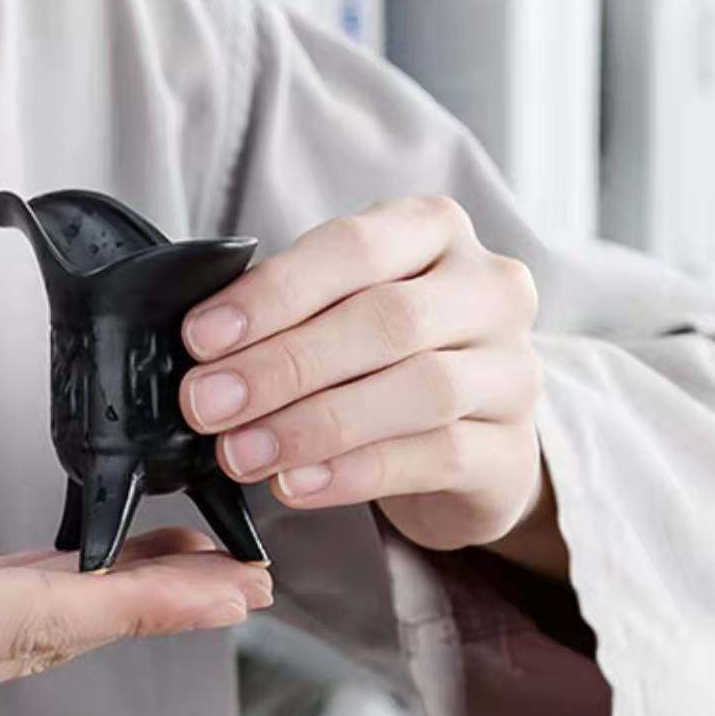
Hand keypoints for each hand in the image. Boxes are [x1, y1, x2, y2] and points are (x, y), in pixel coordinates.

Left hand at [180, 196, 564, 571]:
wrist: (472, 440)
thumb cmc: (387, 358)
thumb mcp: (342, 311)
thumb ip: (287, 315)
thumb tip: (202, 353)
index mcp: (435, 231)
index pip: (354, 246)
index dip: (274, 292)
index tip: (201, 337)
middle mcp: (488, 289)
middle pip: (387, 319)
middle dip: (283, 363)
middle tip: (208, 403)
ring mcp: (512, 370)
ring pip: (420, 388)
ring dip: (314, 424)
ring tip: (242, 452)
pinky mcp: (513, 451)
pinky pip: (436, 456)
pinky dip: (355, 473)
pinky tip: (297, 484)